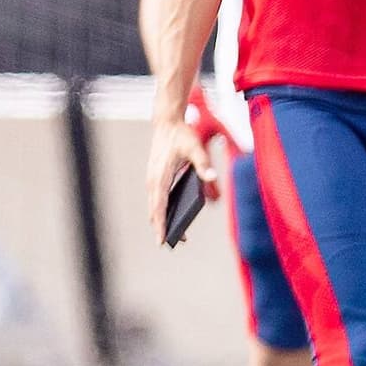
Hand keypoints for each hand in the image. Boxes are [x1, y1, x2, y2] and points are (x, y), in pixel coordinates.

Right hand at [143, 99, 225, 234]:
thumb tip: (212, 178)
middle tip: (177, 242)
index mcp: (160, 178)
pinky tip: (174, 214)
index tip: (162, 241)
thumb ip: (203, 164)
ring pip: (155, 205)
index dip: (160, 226)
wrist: (167, 123)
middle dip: (163, 227)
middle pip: (155, 211)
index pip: (159, 208)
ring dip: (162, 219)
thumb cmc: (181, 136)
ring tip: (177, 233)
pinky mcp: (155, 176)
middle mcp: (153, 181)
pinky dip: (162, 209)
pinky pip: (157, 198)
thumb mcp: (196, 148)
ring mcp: (152, 179)